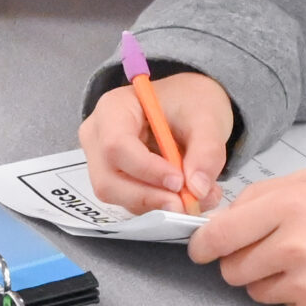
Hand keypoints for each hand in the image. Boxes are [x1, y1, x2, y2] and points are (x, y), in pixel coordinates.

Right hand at [82, 71, 232, 211]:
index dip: (146, 169)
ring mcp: (101, 161)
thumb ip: (207, 151)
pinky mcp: (113, 180)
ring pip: (117, 196)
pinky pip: (129, 201)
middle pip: (108, 180)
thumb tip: (198, 189)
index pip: (116, 145)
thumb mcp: (208, 118)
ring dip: (156, 204)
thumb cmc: (190, 101)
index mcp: (114, 108)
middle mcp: (98, 136)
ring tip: (194, 198)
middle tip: (187, 202)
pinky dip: (157, 204)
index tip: (180, 180)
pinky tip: (183, 196)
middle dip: (149, 196)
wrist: (189, 105)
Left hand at [188, 169, 305, 305]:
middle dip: (241, 262)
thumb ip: (262, 196)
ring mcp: (305, 282)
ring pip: (254, 291)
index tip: (202, 249)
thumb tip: (218, 221)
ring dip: (270, 280)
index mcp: (287, 205)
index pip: (218, 235)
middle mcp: (292, 245)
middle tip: (271, 252)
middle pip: (231, 269)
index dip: (203, 245)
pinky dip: (296, 298)